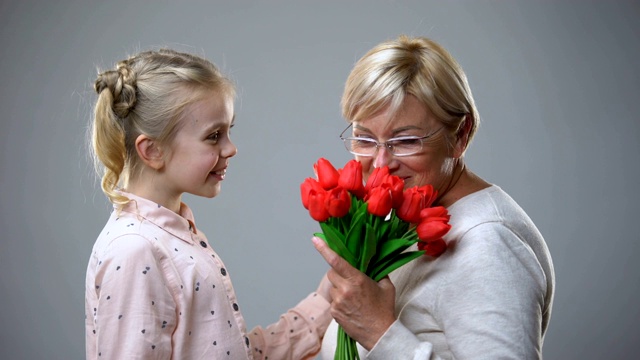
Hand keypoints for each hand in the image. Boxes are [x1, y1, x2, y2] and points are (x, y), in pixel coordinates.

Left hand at [312, 236, 395, 350]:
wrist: (380, 334)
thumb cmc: (384, 310)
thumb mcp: (386, 286)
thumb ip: (378, 272)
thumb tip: (373, 262)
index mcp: (357, 280)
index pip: (337, 261)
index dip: (325, 249)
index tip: (315, 240)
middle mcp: (345, 289)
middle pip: (331, 273)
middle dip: (338, 274)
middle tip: (350, 280)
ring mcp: (338, 302)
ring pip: (332, 287)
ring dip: (339, 288)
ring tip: (353, 298)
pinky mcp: (334, 313)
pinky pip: (333, 300)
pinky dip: (339, 301)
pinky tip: (350, 307)